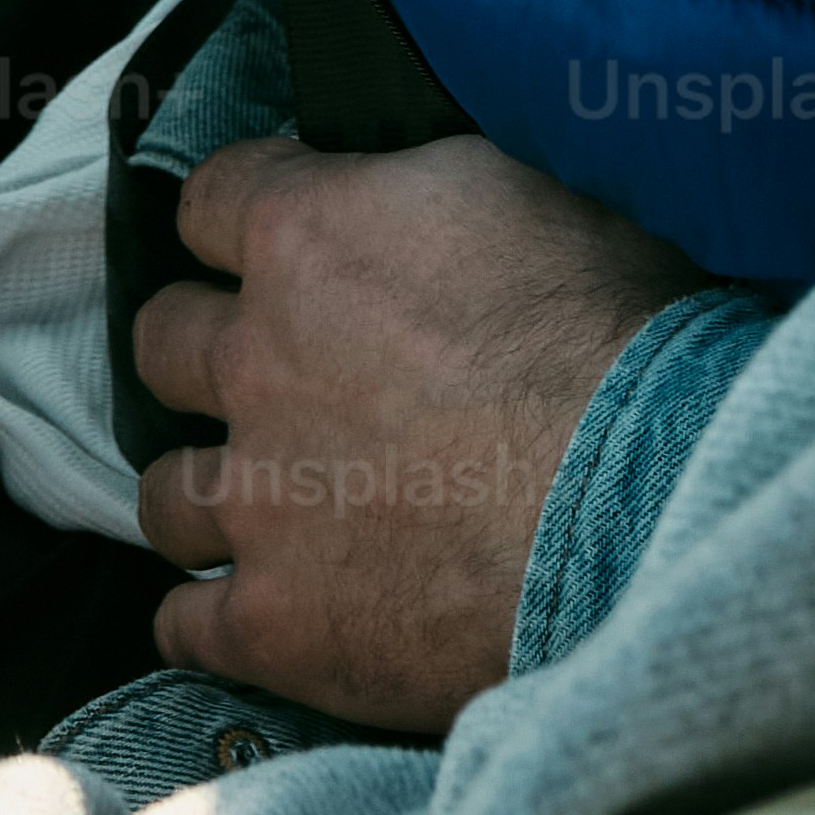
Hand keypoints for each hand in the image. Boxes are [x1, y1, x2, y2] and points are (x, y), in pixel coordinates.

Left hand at [127, 132, 705, 732]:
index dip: (241, 222)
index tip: (272, 246)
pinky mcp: (275, 624)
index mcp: (306, 239)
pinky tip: (254, 619)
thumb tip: (395, 188)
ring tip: (265, 511)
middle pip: (163, 342)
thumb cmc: (619, 341)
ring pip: (164, 494)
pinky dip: (210, 624)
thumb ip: (419, 188)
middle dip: (203, 356)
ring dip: (207, 495)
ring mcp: (255, 500)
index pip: (209, 200)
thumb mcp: (524, 192)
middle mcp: (254, 362)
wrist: (652, 507)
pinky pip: (185, 627)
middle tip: (269, 382)